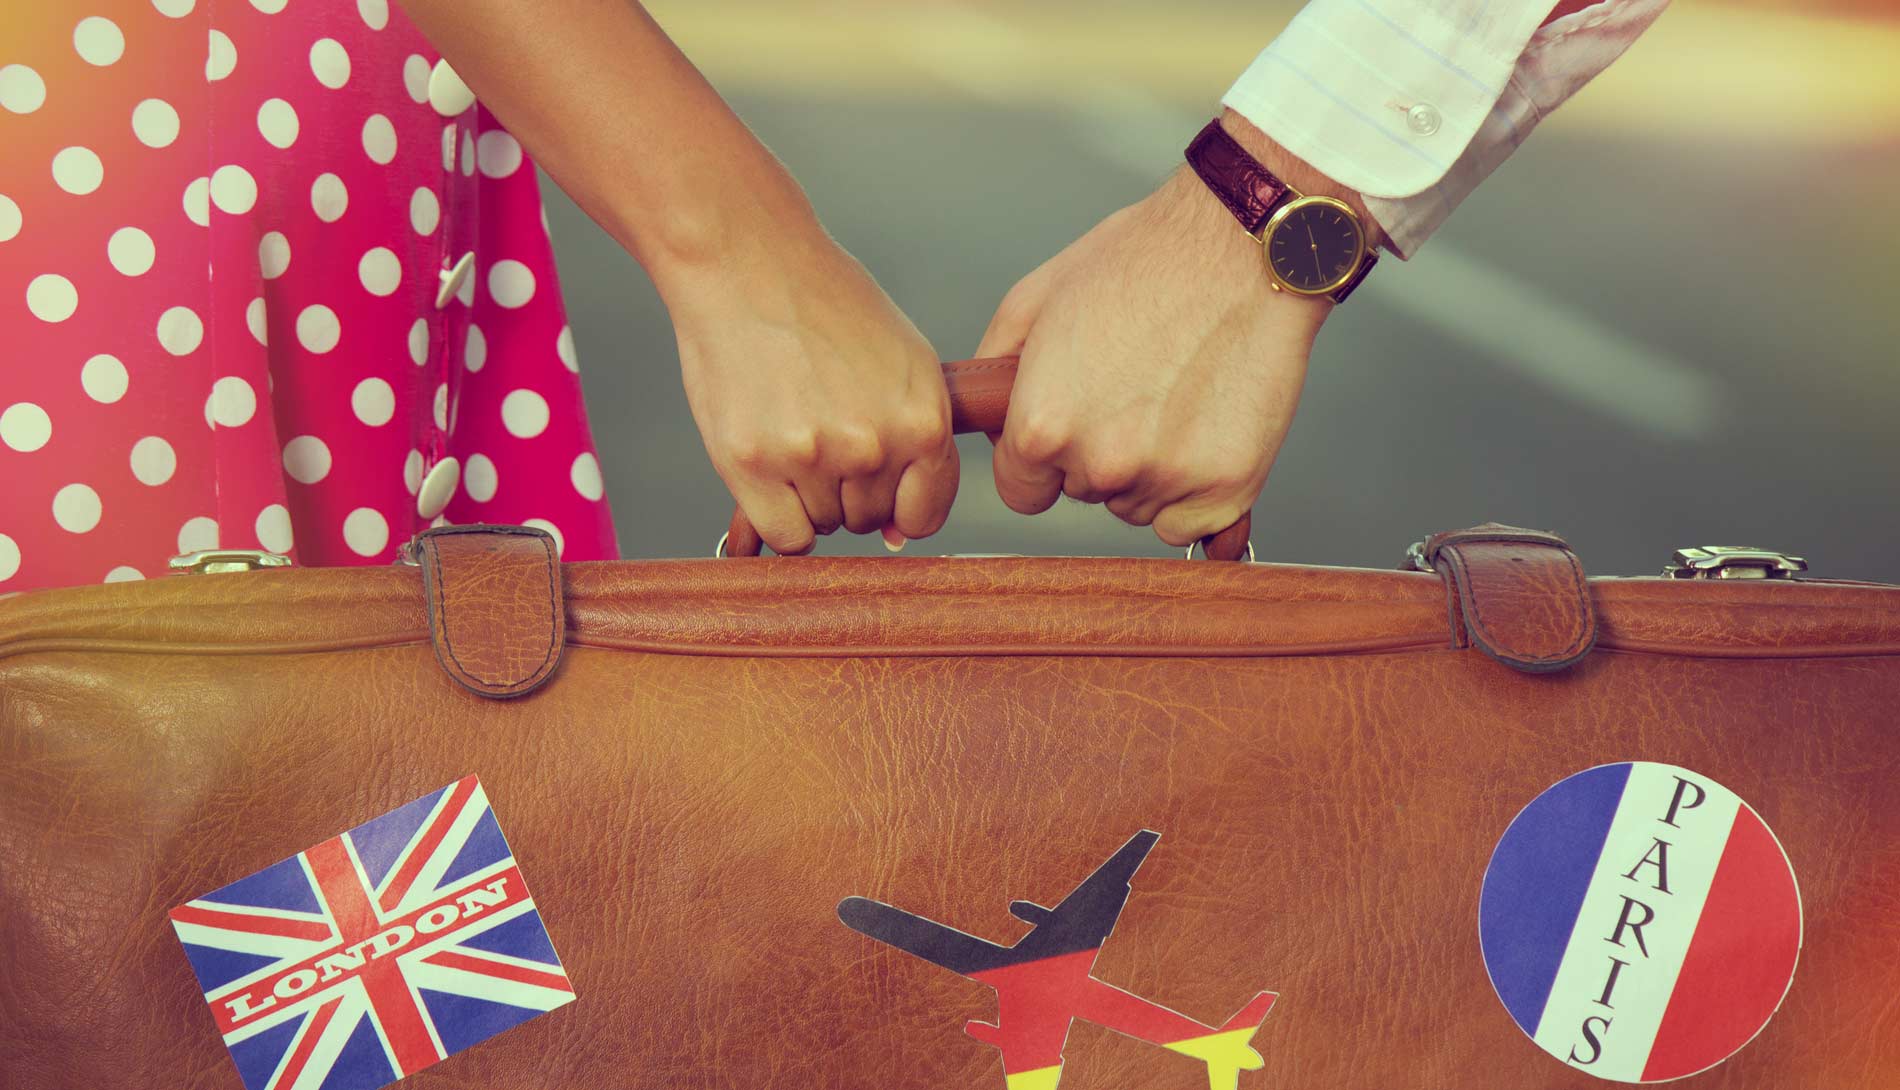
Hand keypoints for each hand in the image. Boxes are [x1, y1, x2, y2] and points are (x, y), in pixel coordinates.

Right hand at [669, 234, 957, 554]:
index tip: (876, 486)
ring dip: (807, 496)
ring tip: (790, 426)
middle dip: (848, 492)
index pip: (925, 513)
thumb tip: (900, 535)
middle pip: (870, 520)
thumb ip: (916, 442)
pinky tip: (769, 468)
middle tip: (819, 431)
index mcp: (923, 419)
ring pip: (824, 526)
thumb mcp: (902, 362)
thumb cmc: (824, 307)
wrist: (748, 263)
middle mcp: (875, 444)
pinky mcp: (754, 463)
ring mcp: (814, 456)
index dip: (898, 505)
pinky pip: (784, 536)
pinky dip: (776, 517)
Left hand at [976, 116, 1357, 546]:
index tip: (1070, 426)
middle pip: (1082, 492)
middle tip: (1134, 385)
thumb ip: (996, 367)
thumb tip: (984, 414)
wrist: (1244, 248)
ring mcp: (1167, 481)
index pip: (1021, 490)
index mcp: (1043, 427)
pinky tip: (1207, 424)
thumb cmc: (1145, 260)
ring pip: (1137, 504)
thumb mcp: (1037, 297)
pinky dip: (1197, 488)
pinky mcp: (1226, 491)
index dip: (1042, 459)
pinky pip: (1190, 520)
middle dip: (1098, 452)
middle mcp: (1100, 465)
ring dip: (1149, 468)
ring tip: (1176, 393)